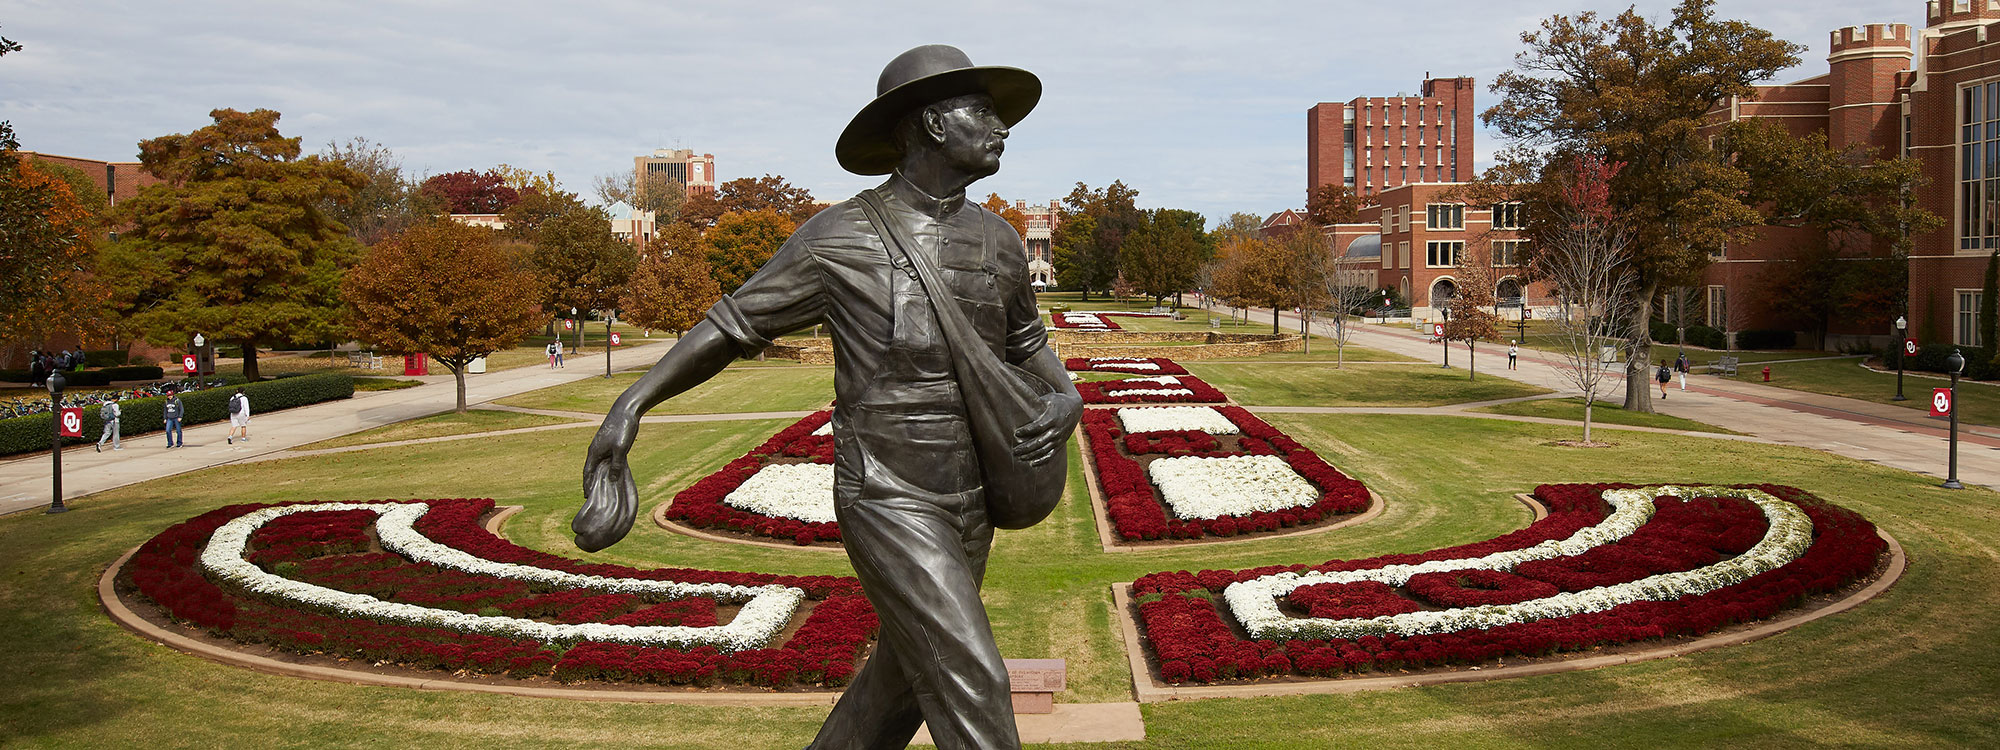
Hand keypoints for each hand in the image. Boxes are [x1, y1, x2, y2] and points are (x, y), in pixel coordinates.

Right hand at [574, 413, 639, 551]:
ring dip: (601, 478)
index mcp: (594, 452)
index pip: (587, 473)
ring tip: (604, 492)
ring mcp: (604, 448)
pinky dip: (610, 471)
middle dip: (592, 485)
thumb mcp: (620, 449)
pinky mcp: (612, 446)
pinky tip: (614, 478)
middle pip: (592, 472)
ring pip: (601, 467)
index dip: (587, 486)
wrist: (627, 411)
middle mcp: (596, 451)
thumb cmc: (622, 428)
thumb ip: (616, 465)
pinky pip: (609, 462)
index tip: (587, 498)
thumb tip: (612, 480)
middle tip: (594, 499)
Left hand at [1012, 392, 1081, 465]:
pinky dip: (1042, 460)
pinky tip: (1032, 463)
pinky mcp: (1060, 444)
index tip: (1016, 433)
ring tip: (1019, 456)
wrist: (1075, 408)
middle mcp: (1057, 430)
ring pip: (1044, 450)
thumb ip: (1036, 404)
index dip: (1027, 431)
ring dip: (1031, 455)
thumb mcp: (1048, 398)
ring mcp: (1059, 438)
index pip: (1038, 427)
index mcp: (1053, 418)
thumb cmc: (1057, 401)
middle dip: (1026, 447)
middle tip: (1014, 450)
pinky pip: (1051, 455)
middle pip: (1039, 441)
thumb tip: (1018, 402)